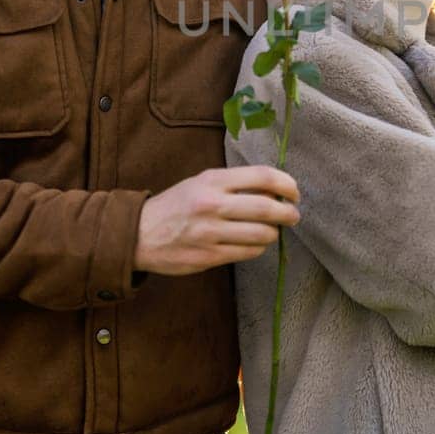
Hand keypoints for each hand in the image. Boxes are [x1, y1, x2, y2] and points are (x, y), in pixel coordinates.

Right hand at [134, 166, 300, 274]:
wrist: (139, 234)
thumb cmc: (177, 205)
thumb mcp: (201, 182)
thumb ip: (235, 184)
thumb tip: (275, 190)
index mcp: (212, 180)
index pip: (263, 176)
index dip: (287, 184)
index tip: (294, 192)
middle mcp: (212, 204)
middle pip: (268, 207)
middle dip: (289, 213)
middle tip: (293, 215)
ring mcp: (210, 233)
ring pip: (262, 234)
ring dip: (274, 233)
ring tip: (271, 230)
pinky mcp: (209, 257)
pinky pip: (248, 253)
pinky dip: (258, 248)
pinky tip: (253, 243)